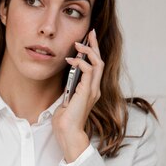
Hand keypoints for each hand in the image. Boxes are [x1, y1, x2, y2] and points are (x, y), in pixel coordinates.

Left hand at [52, 29, 103, 162]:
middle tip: (89, 33)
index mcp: (90, 91)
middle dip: (94, 45)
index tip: (87, 41)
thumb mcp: (66, 100)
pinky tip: (70, 60)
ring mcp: (92, 90)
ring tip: (78, 44)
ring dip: (88, 51)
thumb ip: (69, 90)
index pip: (95, 67)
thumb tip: (66, 80)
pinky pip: (87, 70)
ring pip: (97, 63)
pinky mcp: (87, 92)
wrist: (68, 133)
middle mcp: (94, 89)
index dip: (93, 52)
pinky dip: (79, 62)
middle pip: (100, 61)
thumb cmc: (65, 121)